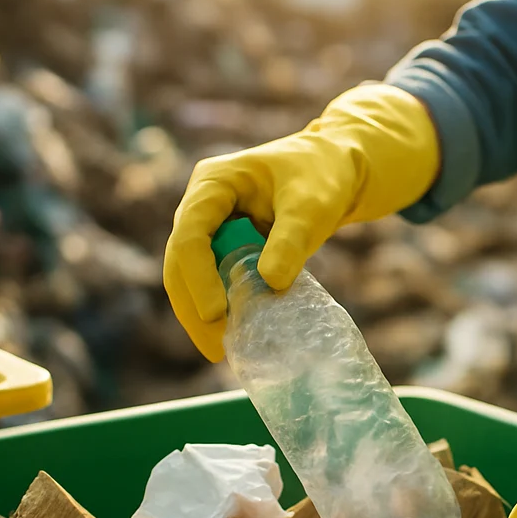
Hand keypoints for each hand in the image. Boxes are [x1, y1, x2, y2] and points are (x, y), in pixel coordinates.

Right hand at [163, 83, 438, 360]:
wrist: (337, 168)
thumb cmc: (323, 176)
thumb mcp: (312, 206)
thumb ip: (291, 240)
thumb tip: (271, 283)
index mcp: (214, 182)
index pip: (190, 233)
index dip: (197, 276)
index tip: (217, 313)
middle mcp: (202, 203)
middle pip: (179, 259)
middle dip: (192, 305)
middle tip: (214, 347)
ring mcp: (210, 224)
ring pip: (189, 273)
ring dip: (200, 311)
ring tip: (221, 349)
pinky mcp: (224, 244)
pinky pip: (211, 278)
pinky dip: (218, 304)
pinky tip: (233, 333)